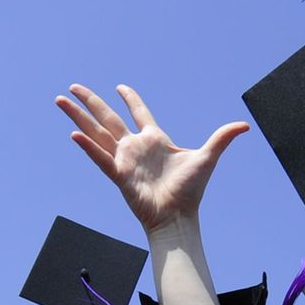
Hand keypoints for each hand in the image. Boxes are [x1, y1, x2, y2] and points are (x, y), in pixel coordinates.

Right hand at [56, 84, 247, 230]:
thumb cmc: (190, 191)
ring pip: (96, 133)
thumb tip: (244, 125)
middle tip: (73, 87)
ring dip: (78, 117)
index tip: (120, 87)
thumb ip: (221, 138)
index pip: (139, 113)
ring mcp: (124, 160)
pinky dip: (87, 146)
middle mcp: (135, 146)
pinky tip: (74, 133)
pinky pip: (100, 157)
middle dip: (90, 102)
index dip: (129, 99)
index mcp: (154, 139)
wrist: (178, 217)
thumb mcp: (207, 157)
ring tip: (60, 101)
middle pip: (107, 118)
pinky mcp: (119, 175)